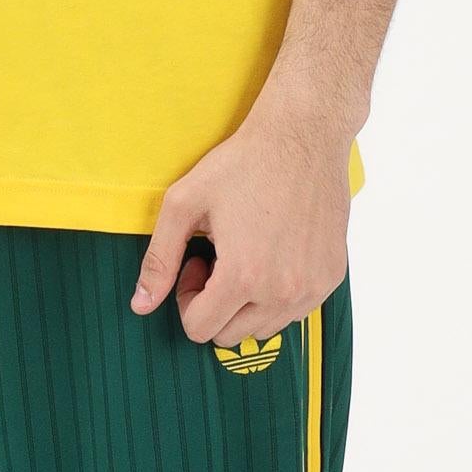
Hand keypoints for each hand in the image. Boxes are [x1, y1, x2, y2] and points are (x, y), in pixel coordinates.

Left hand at [128, 106, 351, 345]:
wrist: (302, 135)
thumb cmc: (243, 162)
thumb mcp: (185, 201)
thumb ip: (159, 258)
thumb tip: (140, 306)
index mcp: (243, 276)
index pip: (200, 329)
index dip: (187, 298)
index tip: (195, 262)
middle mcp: (282, 292)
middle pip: (230, 336)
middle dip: (215, 303)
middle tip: (218, 256)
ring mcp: (311, 288)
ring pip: (264, 328)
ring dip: (247, 302)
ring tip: (246, 253)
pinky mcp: (331, 277)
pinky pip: (296, 311)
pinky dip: (278, 294)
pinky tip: (274, 250)